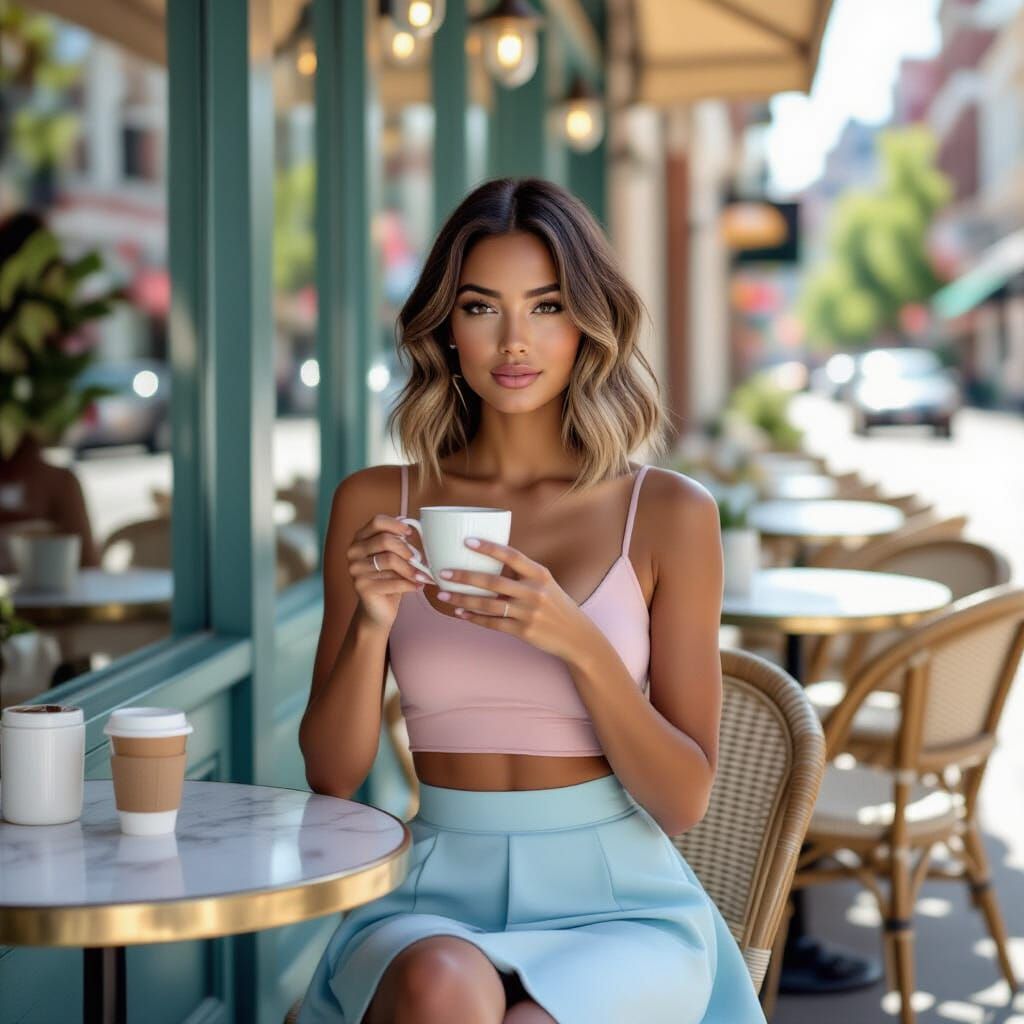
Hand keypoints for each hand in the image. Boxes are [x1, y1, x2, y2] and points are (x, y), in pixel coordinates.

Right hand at [347, 514, 431, 629]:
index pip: (377, 521)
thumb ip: (398, 540)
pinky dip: (410, 584)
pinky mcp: (362, 587)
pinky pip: (393, 582)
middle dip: (406, 550)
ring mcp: (356, 570)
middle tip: (418, 559)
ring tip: (422, 575)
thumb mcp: (394, 556)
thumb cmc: (389, 579)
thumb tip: (409, 522)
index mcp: (360, 539)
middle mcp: (354, 552)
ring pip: (390, 561)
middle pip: (385, 540)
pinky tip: (418, 586)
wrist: (378, 609)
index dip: (396, 525)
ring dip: (410, 569)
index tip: (411, 533)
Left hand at [434, 537, 599, 664]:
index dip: (489, 547)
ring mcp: (529, 613)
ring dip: (462, 599)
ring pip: (488, 605)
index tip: (468, 541)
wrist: (576, 635)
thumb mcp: (545, 584)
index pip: (512, 555)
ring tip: (443, 595)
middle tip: (443, 572)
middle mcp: (534, 592)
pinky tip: (460, 613)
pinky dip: (474, 618)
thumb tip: (489, 561)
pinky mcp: (524, 631)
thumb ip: (521, 574)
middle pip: (493, 582)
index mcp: (539, 574)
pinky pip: (493, 623)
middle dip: (464, 577)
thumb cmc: (555, 605)